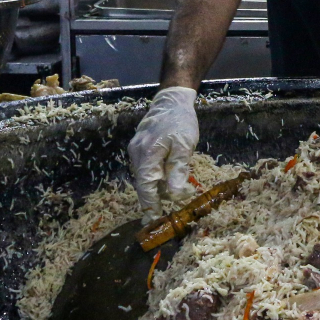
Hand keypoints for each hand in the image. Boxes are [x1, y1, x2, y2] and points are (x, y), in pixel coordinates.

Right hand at [128, 87, 198, 220]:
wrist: (171, 99)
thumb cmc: (181, 121)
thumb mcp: (184, 146)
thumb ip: (178, 170)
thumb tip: (175, 196)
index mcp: (146, 154)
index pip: (145, 186)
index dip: (150, 204)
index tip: (154, 220)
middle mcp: (136, 154)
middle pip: (143, 183)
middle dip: (153, 198)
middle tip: (164, 212)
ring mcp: (135, 149)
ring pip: (144, 176)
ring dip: (155, 188)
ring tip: (168, 198)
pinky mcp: (139, 146)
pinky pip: (145, 167)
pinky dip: (154, 177)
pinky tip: (165, 180)